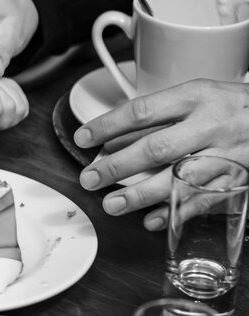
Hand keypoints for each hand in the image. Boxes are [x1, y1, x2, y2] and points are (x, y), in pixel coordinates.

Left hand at [74, 79, 248, 229]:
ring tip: (112, 204)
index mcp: (195, 96)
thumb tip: (114, 139)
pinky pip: (204, 199)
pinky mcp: (240, 178)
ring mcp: (227, 153)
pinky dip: (177, 211)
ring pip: (178, 177)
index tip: (83, 138)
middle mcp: (211, 124)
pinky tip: (153, 220)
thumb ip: (161, 115)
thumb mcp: (198, 95)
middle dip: (117, 166)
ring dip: (141, 195)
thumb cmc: (234, 105)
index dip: (107, 125)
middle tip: (90, 178)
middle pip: (156, 147)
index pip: (142, 111)